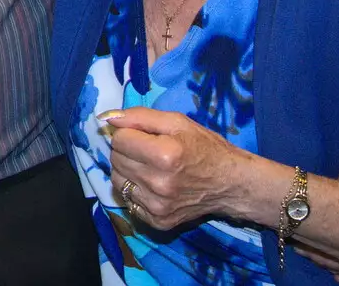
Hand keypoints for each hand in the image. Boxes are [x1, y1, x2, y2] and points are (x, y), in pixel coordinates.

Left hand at [103, 107, 247, 231]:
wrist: (232, 184)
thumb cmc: (205, 148)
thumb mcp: (178, 122)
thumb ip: (140, 116)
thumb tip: (107, 118)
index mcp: (164, 155)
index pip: (119, 140)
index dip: (129, 134)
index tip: (145, 137)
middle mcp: (158, 183)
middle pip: (115, 160)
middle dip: (127, 151)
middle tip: (148, 151)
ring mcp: (157, 206)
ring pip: (117, 181)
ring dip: (127, 171)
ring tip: (149, 168)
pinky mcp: (158, 221)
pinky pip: (129, 201)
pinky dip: (135, 191)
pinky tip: (153, 185)